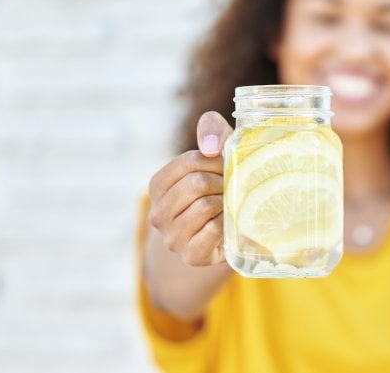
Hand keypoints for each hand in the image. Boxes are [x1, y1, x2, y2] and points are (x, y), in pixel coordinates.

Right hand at [147, 111, 232, 265]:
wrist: (222, 235)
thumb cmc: (219, 189)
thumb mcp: (215, 157)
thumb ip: (212, 134)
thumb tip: (211, 146)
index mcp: (158, 186)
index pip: (189, 162)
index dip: (216, 161)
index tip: (226, 167)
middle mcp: (157, 213)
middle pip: (197, 184)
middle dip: (222, 182)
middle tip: (231, 187)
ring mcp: (171, 238)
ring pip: (205, 206)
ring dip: (226, 203)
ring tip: (230, 204)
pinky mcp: (191, 255)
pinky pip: (214, 229)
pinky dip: (227, 222)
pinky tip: (228, 222)